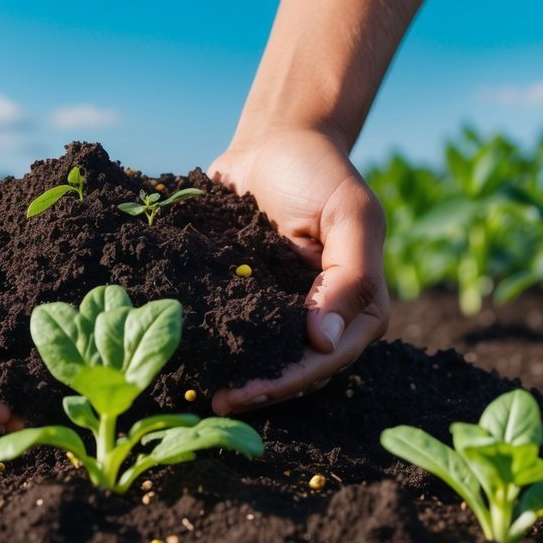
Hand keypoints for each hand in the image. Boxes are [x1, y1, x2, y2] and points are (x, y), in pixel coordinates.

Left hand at [207, 127, 389, 414]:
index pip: (326, 359)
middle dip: (258, 390)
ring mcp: (283, 307)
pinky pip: (234, 326)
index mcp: (357, 305)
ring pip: (263, 357)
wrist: (277, 139)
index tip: (245, 392)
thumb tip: (324, 340)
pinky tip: (185, 355)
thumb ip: (350, 274)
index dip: (288, 381)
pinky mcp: (247, 293)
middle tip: (215, 404)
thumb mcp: (349, 213)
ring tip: (196, 392)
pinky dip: (214, 342)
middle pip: (294, 370)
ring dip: (234, 375)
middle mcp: (322, 315)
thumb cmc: (321, 172)